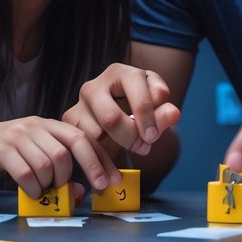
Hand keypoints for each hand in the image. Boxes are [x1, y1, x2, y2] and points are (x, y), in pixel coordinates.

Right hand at [0, 117, 121, 198]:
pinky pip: (25, 172)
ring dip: (50, 184)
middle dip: (76, 174)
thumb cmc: (12, 151)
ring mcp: (19, 135)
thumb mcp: (37, 153)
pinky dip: (32, 188)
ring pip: (47, 163)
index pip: (83, 138)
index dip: (100, 160)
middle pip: (67, 151)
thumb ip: (59, 168)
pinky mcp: (2, 149)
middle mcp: (37, 126)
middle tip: (75, 191)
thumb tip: (80, 194)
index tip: (111, 181)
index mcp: (51, 125)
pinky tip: (31, 190)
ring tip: (44, 189)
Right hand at [63, 63, 181, 157]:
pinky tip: (112, 169)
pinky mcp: (69, 124)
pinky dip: (100, 163)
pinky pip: (83, 148)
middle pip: (110, 118)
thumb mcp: (154, 110)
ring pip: (95, 136)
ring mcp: (78, 105)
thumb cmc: (138, 111)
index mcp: (119, 72)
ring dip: (115, 153)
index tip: (154, 136)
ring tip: (130, 157)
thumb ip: (163, 113)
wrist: (116, 119)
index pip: (135, 88)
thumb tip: (173, 113)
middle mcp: (94, 86)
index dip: (147, 114)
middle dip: (130, 138)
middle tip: (144, 148)